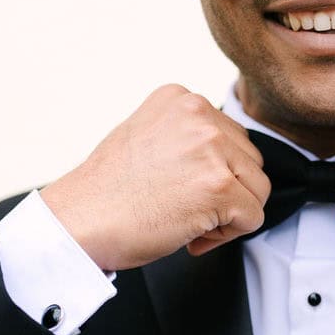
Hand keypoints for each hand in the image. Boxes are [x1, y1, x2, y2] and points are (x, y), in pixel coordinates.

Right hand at [40, 86, 269, 269]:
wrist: (78, 222)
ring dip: (229, 214)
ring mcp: (211, 148)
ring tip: (188, 222)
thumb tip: (225, 155)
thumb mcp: (146, 137)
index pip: (229, 136)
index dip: (212, 171)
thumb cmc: (106, 193)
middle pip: (249, 160)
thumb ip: (187, 137)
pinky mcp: (220, 185)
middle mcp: (199, 114)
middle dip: (226, 192)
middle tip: (186, 209)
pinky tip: (191, 236)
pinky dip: (228, 236)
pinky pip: (252, 217)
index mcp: (181, 98)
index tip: (180, 187)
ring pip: (257, 188)